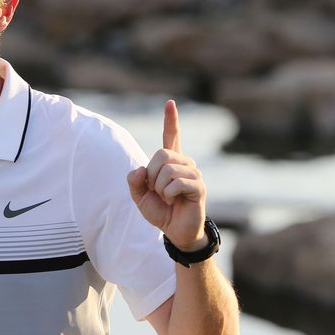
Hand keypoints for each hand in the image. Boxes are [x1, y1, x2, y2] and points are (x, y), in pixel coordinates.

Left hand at [127, 100, 206, 251]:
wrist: (176, 232)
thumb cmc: (161, 211)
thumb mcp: (139, 196)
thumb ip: (134, 181)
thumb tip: (140, 169)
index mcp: (170, 162)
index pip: (171, 137)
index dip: (170, 120)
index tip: (169, 103)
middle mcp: (185, 163)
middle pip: (161, 154)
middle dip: (152, 176)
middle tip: (158, 191)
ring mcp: (194, 173)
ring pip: (167, 169)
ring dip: (160, 188)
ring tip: (167, 198)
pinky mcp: (199, 186)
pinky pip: (177, 183)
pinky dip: (169, 194)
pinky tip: (175, 201)